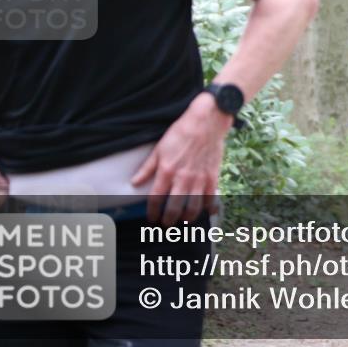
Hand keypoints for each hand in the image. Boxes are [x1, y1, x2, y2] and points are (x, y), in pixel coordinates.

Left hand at [132, 93, 229, 224]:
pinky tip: (205, 212)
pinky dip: (208, 208)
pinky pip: (210, 198)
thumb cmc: (181, 133)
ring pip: (193, 207)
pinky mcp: (212, 176)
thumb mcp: (159, 148)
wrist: (206, 122)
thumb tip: (134, 182)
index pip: (156, 199)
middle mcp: (182, 178)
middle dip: (169, 219)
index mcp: (166, 171)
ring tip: (184, 220)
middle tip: (166, 224)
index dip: (152, 212)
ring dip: (187, 217)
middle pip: (174, 207)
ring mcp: (199, 179)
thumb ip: (147, 168)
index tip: (151, 218)